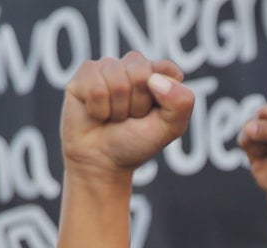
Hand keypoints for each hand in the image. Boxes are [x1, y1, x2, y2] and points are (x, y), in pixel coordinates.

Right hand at [60, 53, 191, 181]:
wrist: (102, 162)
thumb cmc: (136, 143)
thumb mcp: (170, 128)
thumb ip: (181, 103)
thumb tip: (154, 79)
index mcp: (157, 74)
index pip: (166, 69)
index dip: (161, 96)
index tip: (152, 114)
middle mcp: (133, 66)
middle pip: (140, 73)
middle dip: (137, 104)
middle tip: (130, 118)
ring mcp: (108, 67)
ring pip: (117, 81)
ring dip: (117, 109)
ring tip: (114, 117)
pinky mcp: (85, 74)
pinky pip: (95, 87)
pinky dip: (99, 109)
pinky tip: (98, 114)